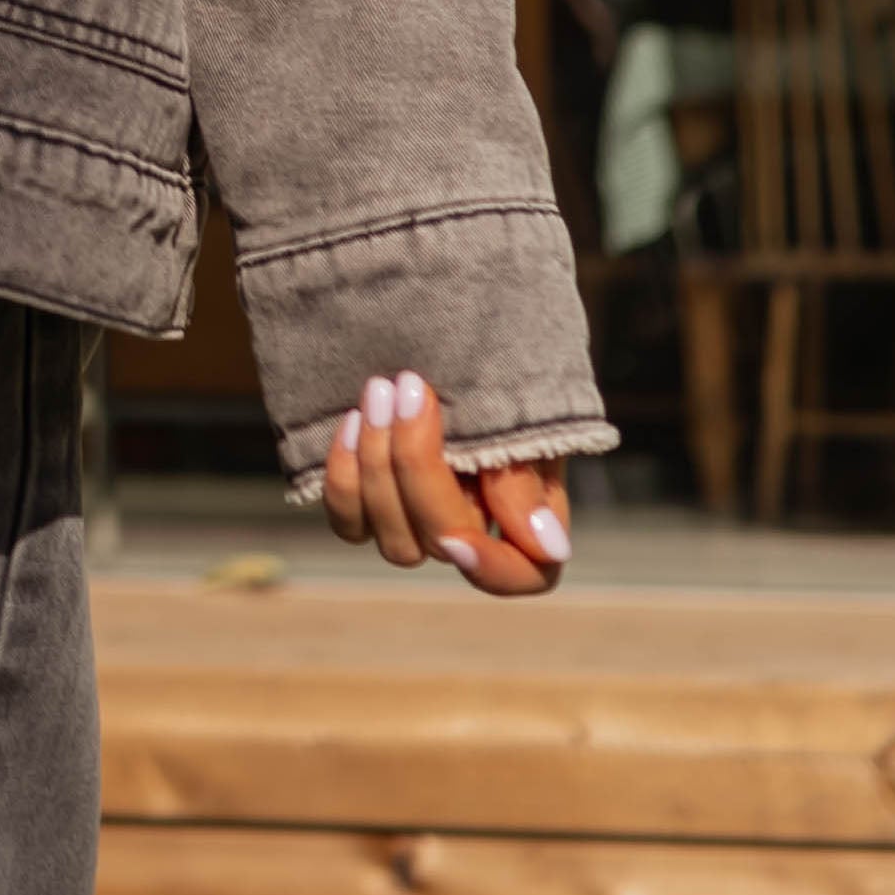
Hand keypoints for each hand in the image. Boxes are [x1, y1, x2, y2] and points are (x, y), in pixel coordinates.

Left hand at [323, 369, 568, 596]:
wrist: (449, 320)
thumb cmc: (500, 367)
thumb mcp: (525, 412)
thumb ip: (526, 478)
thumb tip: (548, 548)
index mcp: (529, 520)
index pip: (520, 575)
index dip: (489, 567)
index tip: (455, 535)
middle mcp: (473, 533)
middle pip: (440, 541)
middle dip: (417, 464)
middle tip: (410, 386)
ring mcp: (418, 523)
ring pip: (393, 538)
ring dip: (379, 463)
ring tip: (380, 388)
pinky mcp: (372, 506)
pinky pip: (351, 523)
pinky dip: (346, 477)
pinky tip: (352, 420)